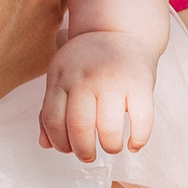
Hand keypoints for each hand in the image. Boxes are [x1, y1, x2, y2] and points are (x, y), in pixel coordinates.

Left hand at [42, 31, 156, 159]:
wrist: (120, 31)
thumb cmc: (88, 61)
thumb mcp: (61, 77)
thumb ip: (50, 109)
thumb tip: (45, 143)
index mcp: (61, 78)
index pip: (52, 120)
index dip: (58, 142)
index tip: (67, 150)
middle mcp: (85, 79)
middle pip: (79, 127)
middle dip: (83, 151)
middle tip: (88, 156)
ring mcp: (114, 81)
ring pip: (109, 128)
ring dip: (109, 147)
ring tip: (110, 148)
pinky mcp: (140, 84)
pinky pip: (142, 120)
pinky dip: (138, 139)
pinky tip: (134, 144)